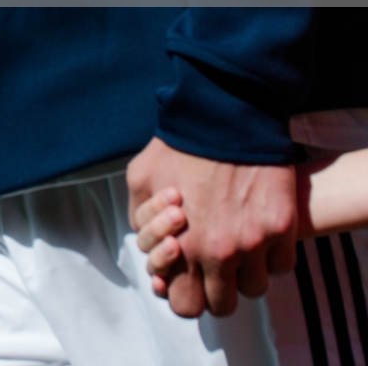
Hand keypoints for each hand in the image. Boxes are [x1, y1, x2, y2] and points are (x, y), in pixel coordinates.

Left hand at [127, 137, 296, 316]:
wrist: (225, 116)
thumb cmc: (178, 145)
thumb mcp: (140, 179)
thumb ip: (139, 216)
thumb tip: (146, 242)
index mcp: (183, 246)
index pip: (186, 305)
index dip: (184, 294)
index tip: (185, 277)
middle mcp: (221, 252)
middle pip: (222, 305)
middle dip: (213, 290)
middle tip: (210, 268)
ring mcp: (256, 242)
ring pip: (254, 288)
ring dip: (244, 274)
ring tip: (234, 246)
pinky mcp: (283, 227)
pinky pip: (281, 265)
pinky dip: (270, 256)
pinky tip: (256, 232)